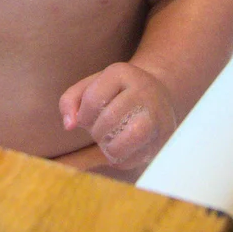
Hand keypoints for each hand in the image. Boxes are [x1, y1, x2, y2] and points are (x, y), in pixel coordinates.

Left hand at [59, 62, 178, 169]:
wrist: (157, 96)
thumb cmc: (116, 93)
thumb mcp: (91, 86)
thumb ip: (70, 101)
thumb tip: (69, 125)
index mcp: (122, 73)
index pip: (92, 100)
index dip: (83, 115)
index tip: (87, 117)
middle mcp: (144, 91)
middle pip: (109, 120)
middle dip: (96, 131)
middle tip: (99, 131)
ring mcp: (158, 115)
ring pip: (128, 138)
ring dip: (110, 147)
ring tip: (109, 141)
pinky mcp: (163, 138)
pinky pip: (136, 157)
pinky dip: (122, 158)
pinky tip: (123, 148)